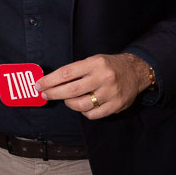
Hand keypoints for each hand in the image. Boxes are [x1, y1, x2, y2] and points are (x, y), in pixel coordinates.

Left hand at [35, 53, 150, 119]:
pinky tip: (83, 106)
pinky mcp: (116, 105)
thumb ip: (76, 71)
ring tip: (67, 100)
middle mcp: (103, 77)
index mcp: (95, 63)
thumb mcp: (94, 60)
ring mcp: (110, 93)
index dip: (50, 80)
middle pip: (71, 90)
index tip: (39, 85)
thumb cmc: (109, 66)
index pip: (67, 73)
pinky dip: (84, 112)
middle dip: (54, 94)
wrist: (136, 71)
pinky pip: (93, 114)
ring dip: (69, 104)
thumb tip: (52, 82)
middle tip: (45, 95)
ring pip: (81, 105)